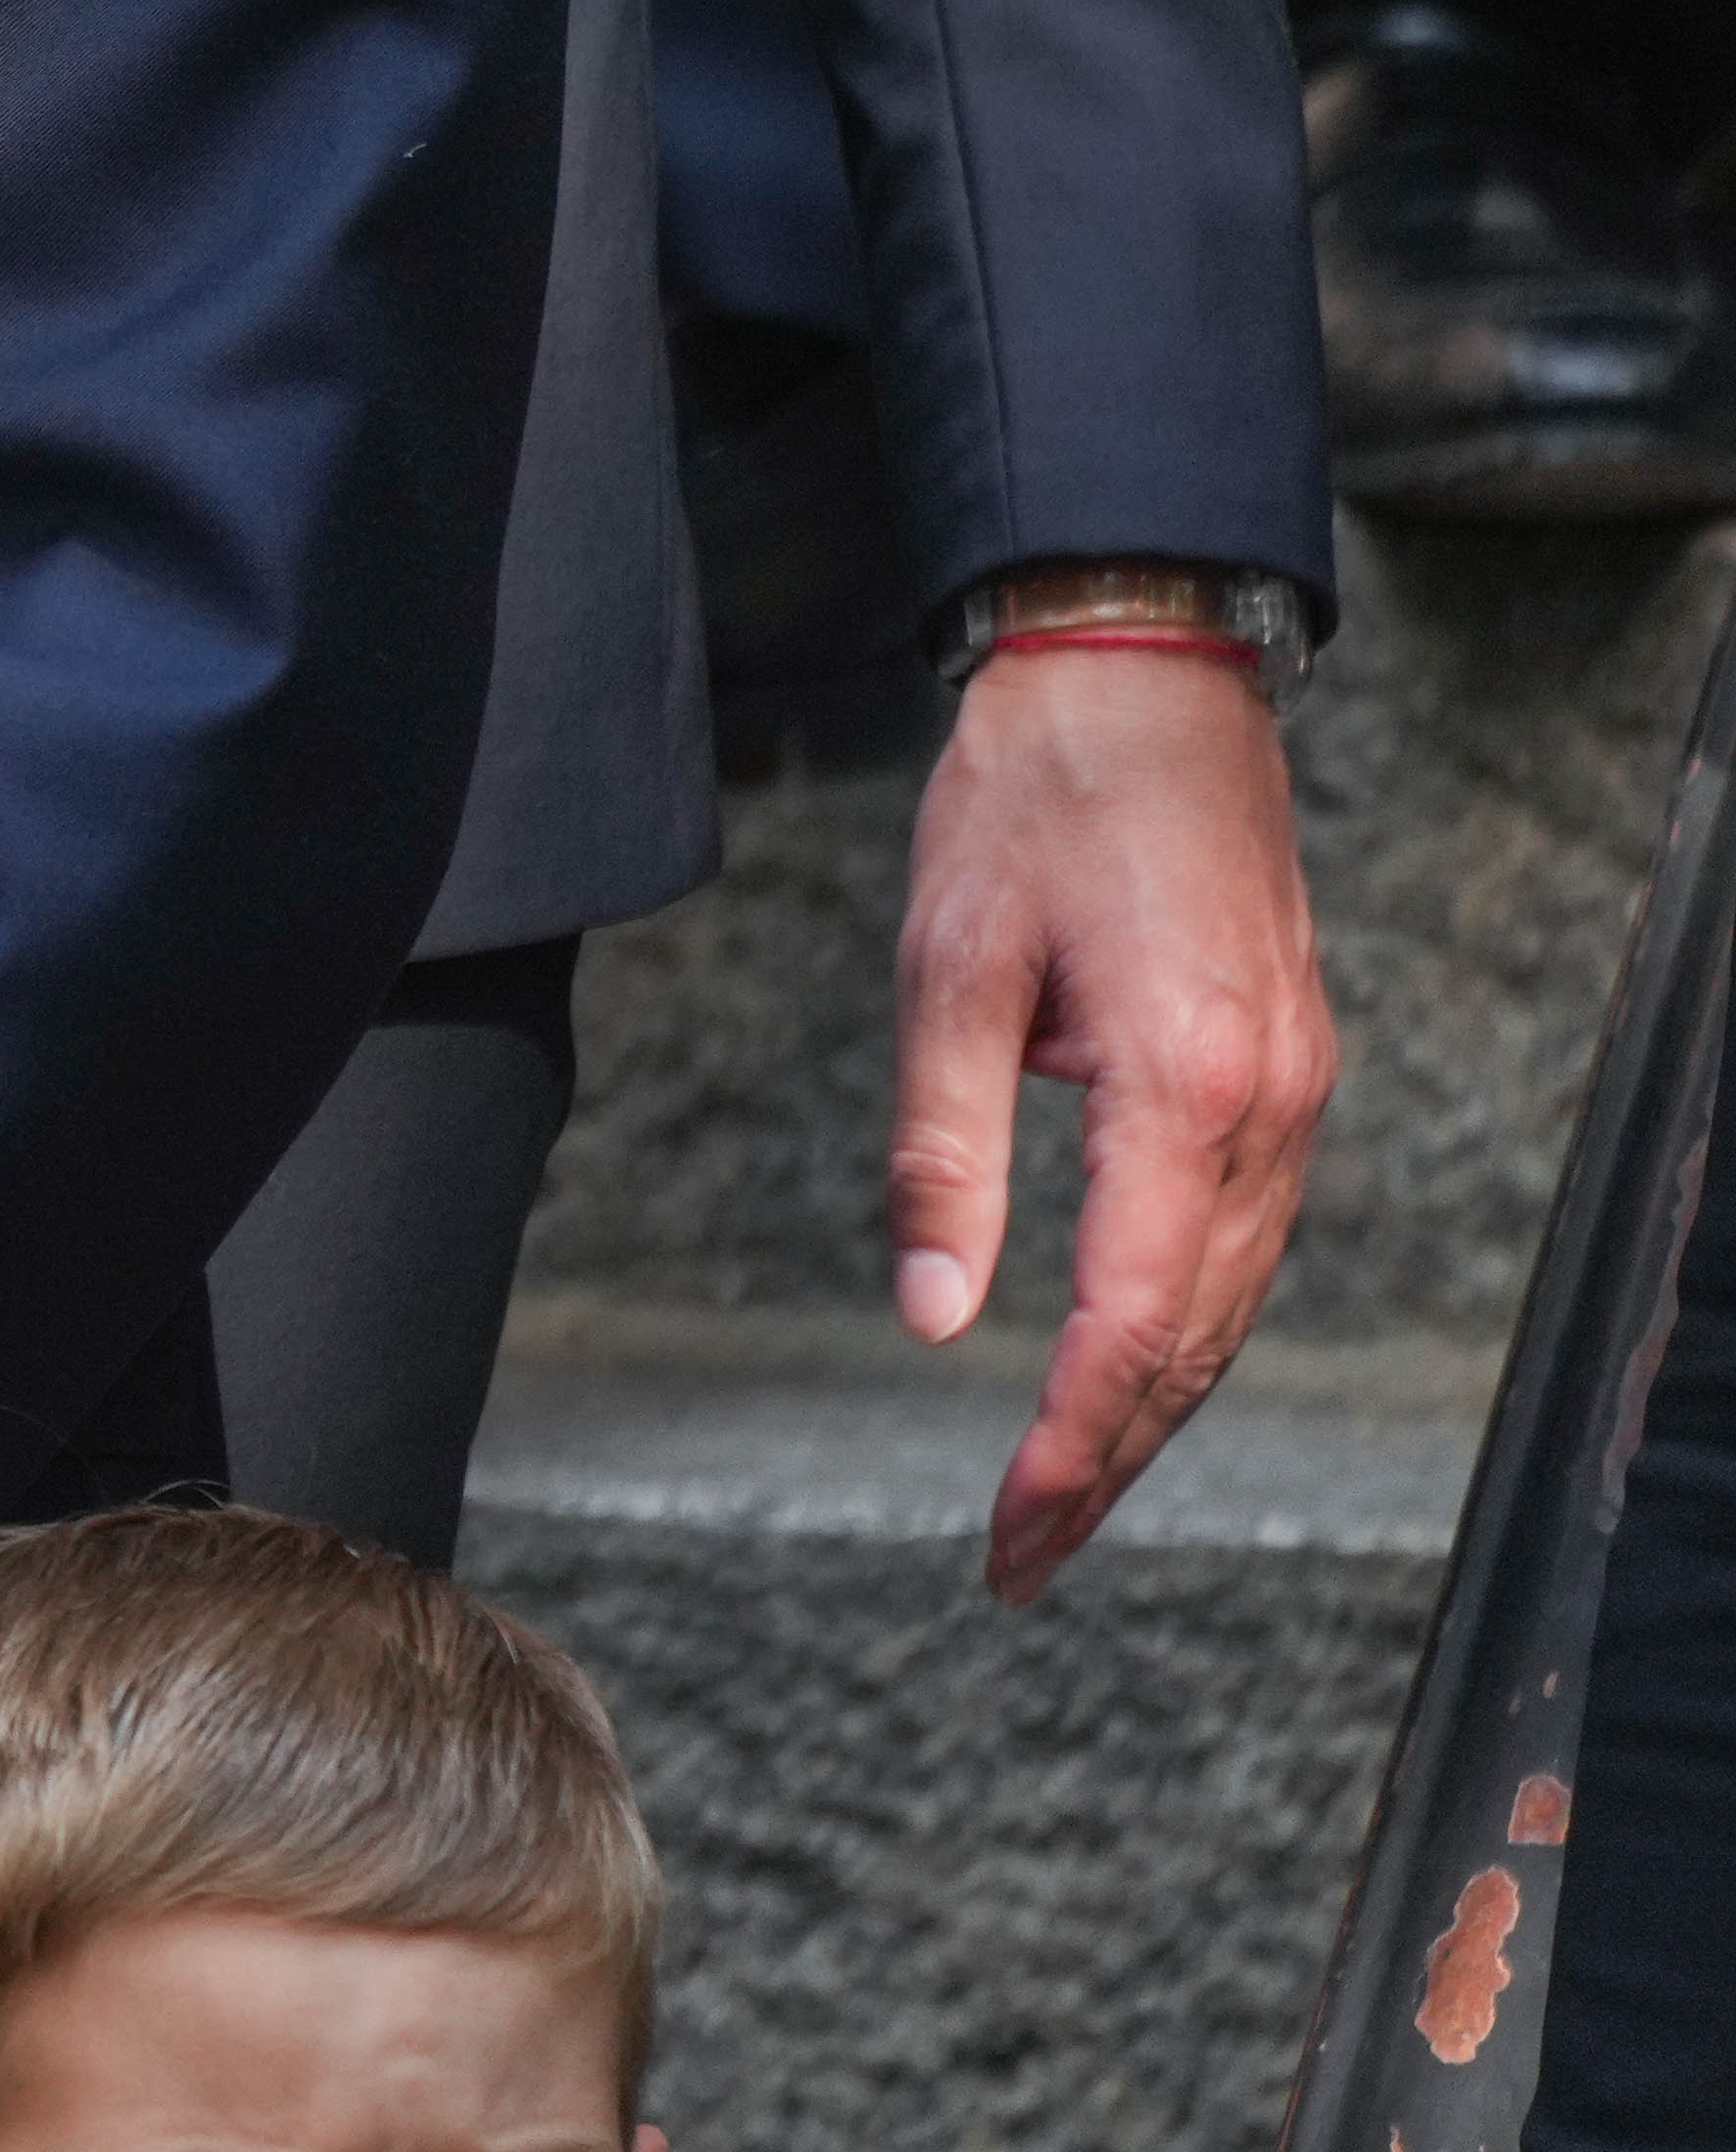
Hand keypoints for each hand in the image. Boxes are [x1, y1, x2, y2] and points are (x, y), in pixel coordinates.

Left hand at [889, 631, 1331, 1598]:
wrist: (1144, 678)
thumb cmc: (1036, 800)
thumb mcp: (947, 971)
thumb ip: (940, 1153)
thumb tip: (938, 1318)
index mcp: (1186, 1088)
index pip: (1133, 1323)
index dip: (1070, 1445)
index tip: (1009, 1530)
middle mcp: (1270, 1110)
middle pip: (1200, 1341)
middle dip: (1109, 1459)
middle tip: (1022, 1556)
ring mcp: (1298, 1095)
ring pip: (1233, 1301)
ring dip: (1153, 1404)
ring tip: (1062, 1489)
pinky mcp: (1291, 1072)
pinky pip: (1244, 1237)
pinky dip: (1188, 1320)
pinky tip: (1124, 1362)